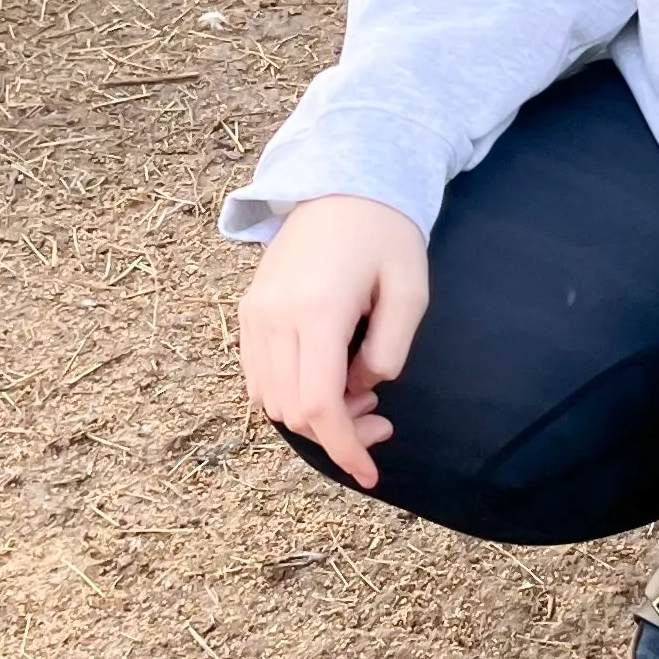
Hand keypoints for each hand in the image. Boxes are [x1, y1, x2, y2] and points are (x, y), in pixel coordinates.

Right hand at [238, 196, 429, 489]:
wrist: (341, 185)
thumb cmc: (385, 235)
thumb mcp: (410, 290)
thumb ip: (390, 349)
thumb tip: (363, 388)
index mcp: (317, 311)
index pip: (318, 404)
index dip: (343, 448)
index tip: (369, 474)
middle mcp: (274, 317)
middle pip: (293, 411)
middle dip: (336, 433)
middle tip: (381, 417)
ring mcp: (254, 315)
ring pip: (270, 400)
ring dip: (313, 415)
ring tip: (359, 392)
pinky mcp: (248, 312)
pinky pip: (259, 377)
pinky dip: (291, 395)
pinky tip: (329, 378)